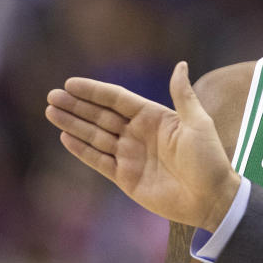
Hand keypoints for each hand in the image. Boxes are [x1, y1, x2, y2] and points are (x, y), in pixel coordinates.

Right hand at [45, 62, 239, 230]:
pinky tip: (65, 138)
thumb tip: (181, 64)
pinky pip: (98, 160)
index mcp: (155, 117)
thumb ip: (183, 95)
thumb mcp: (198, 123)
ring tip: (51, 112)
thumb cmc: (209, 159)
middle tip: (52, 96)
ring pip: (95, 136)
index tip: (71, 83)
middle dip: (77, 106)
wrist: (210, 199)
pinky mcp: (125, 177)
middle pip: (101, 115)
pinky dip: (81, 150)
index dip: (94, 91)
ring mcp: (130, 155)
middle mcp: (139, 133)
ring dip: (73, 124)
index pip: (117, 99)